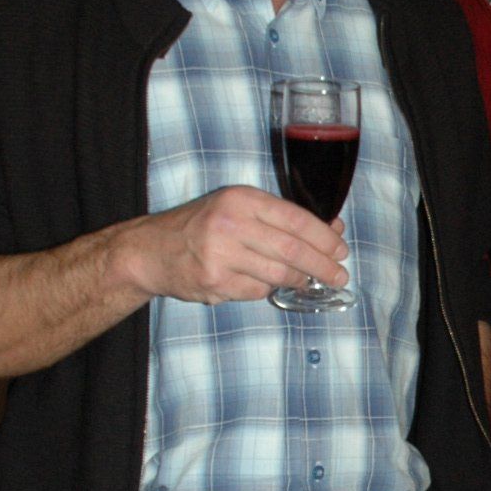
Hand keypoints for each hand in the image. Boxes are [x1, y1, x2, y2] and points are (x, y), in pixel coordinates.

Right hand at [116, 185, 346, 304]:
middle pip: (292, 250)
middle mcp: (231, 224)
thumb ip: (280, 218)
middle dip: (323, 265)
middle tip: (339, 274)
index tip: (340, 248)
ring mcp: (221, 255)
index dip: (324, 237)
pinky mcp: (215, 283)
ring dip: (302, 281)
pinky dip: (269, 290)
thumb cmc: (200, 226)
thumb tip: (331, 229)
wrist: (150, 250)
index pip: (295, 219)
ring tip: (312, 282)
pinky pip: (257, 291)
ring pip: (278, 274)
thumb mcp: (237, 208)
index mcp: (240, 199)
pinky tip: (269, 284)